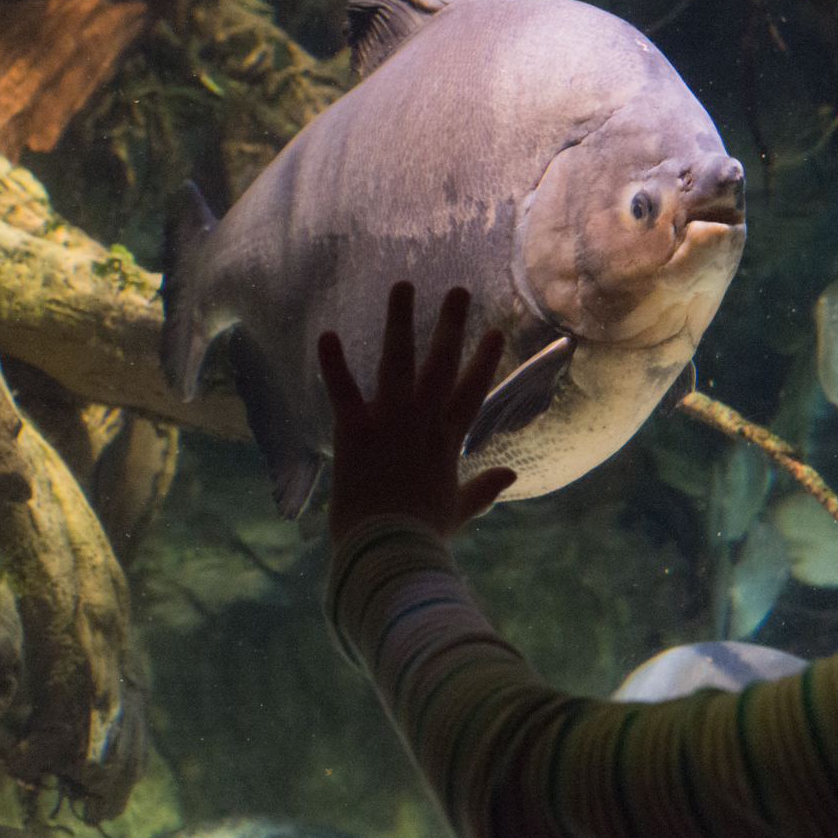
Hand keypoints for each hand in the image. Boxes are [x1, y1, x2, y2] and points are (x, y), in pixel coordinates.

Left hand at [317, 282, 516, 545]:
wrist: (391, 550)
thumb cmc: (424, 535)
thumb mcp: (460, 510)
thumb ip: (484, 489)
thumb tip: (511, 474)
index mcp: (448, 440)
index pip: (472, 390)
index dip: (484, 359)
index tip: (495, 331)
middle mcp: (424, 421)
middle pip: (442, 363)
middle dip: (450, 324)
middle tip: (457, 290)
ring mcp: (391, 421)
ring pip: (398, 361)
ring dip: (400, 321)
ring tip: (402, 286)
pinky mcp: (356, 430)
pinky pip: (343, 390)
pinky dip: (333, 363)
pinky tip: (326, 334)